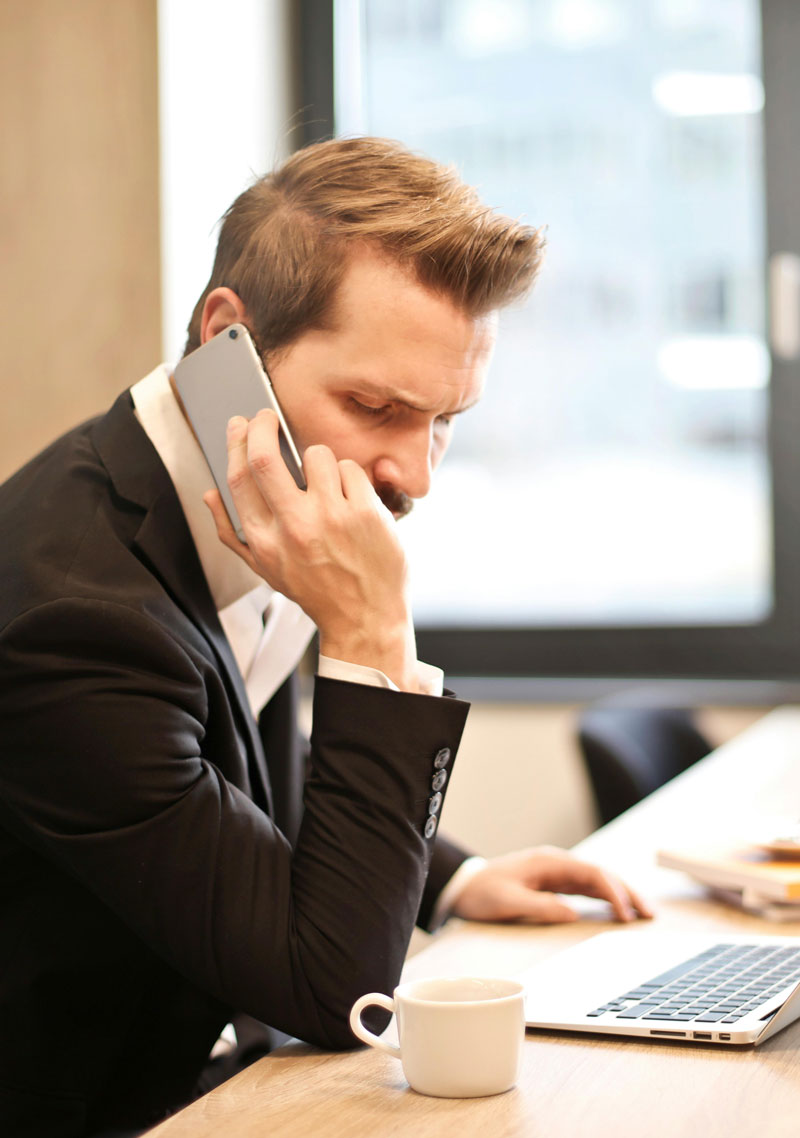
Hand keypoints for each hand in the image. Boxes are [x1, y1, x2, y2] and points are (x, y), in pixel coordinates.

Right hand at [204, 410, 418, 689]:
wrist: (364, 618)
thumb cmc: (315, 591)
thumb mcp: (265, 569)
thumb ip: (232, 532)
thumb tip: (209, 494)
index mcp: (264, 541)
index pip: (239, 478)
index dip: (236, 442)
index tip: (241, 424)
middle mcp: (293, 527)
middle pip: (265, 457)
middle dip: (263, 426)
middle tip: (268, 416)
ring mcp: (331, 518)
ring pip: (317, 455)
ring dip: (320, 460)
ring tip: (326, 483)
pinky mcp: (364, 512)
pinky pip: (350, 468)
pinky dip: (350, 477)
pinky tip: (351, 499)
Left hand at [450, 846, 653, 924]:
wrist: (463, 887)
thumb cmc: (482, 893)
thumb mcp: (508, 902)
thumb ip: (540, 907)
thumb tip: (573, 914)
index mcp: (548, 862)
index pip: (592, 873)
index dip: (613, 893)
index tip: (625, 914)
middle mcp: (557, 864)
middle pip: (601, 874)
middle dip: (627, 892)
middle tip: (650, 914)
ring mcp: (557, 873)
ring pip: (597, 881)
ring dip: (621, 896)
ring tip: (643, 914)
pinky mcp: (554, 884)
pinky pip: (586, 889)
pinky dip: (605, 899)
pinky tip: (618, 911)